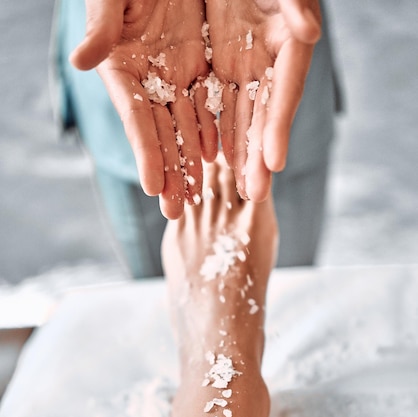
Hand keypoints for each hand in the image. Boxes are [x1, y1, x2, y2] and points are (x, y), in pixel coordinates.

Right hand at [70, 0, 218, 218]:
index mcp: (123, 69)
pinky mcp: (198, 63)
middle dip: (170, 173)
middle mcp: (148, 79)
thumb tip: (80, 62)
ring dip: (192, 162)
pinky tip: (220, 158)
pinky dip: (213, 131)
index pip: (136, 119)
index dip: (146, 152)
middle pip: (161, 134)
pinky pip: (209, 103)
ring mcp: (174, 74)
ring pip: (187, 126)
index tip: (153, 187)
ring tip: (200, 195)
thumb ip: (101, 28)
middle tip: (177, 212)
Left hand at [206, 0, 320, 200]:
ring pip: (236, 117)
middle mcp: (265, 59)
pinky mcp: (214, 64)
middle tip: (255, 195)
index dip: (278, 126)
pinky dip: (209, 133)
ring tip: (235, 189)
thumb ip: (292, 3)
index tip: (274, 162)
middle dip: (257, 156)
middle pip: (262, 114)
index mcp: (284, 39)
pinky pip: (210, 104)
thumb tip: (309, 34)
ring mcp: (239, 64)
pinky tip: (206, 160)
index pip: (284, 89)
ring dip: (235, 155)